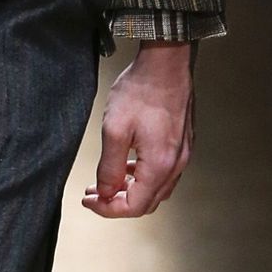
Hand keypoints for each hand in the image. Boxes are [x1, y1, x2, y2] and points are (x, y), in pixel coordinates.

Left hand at [82, 42, 194, 219]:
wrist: (166, 62)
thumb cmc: (141, 91)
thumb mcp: (114, 130)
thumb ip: (108, 167)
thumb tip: (105, 192)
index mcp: (160, 165)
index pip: (134, 206)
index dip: (108, 209)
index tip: (88, 200)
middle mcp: (176, 164)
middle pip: (147, 202)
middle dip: (117, 202)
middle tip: (94, 193)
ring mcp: (183, 154)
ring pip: (156, 189)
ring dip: (130, 190)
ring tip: (107, 180)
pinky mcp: (183, 143)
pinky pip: (164, 173)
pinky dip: (143, 177)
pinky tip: (127, 164)